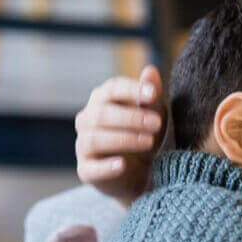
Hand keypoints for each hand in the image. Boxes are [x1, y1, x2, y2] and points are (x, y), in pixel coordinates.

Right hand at [74, 66, 166, 207]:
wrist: (143, 172)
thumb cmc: (145, 134)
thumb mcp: (154, 114)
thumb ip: (151, 95)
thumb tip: (151, 70)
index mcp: (103, 100)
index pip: (112, 88)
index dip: (132, 90)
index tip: (154, 94)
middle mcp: (88, 119)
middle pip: (102, 113)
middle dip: (131, 118)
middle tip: (157, 124)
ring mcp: (84, 145)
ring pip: (95, 138)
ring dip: (124, 139)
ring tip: (149, 142)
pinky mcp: (86, 170)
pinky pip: (91, 168)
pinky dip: (107, 166)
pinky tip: (123, 165)